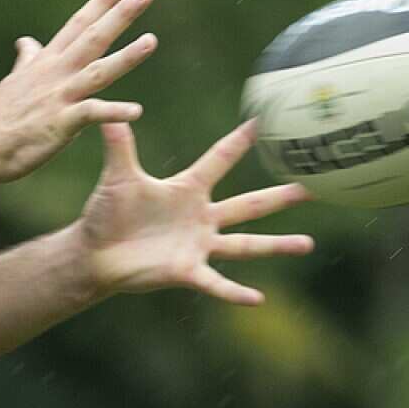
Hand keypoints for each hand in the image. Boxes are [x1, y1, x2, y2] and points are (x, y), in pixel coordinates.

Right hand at [0, 0, 157, 181]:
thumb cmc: (0, 115)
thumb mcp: (16, 80)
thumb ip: (28, 59)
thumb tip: (26, 41)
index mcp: (47, 61)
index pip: (78, 24)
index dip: (101, 2)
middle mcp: (56, 73)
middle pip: (93, 38)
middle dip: (120, 15)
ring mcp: (59, 96)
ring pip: (98, 71)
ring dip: (126, 57)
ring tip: (151, 41)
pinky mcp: (60, 123)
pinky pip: (91, 114)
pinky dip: (113, 112)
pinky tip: (136, 111)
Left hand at [78, 121, 313, 304]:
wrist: (95, 252)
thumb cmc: (107, 212)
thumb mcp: (118, 175)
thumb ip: (118, 144)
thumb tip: (109, 110)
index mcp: (187, 189)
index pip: (219, 159)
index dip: (240, 141)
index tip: (265, 121)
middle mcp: (201, 217)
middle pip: (248, 204)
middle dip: (280, 196)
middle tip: (313, 186)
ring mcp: (198, 245)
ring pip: (245, 244)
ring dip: (276, 244)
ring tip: (307, 244)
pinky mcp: (186, 271)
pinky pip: (215, 282)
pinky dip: (235, 291)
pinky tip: (258, 298)